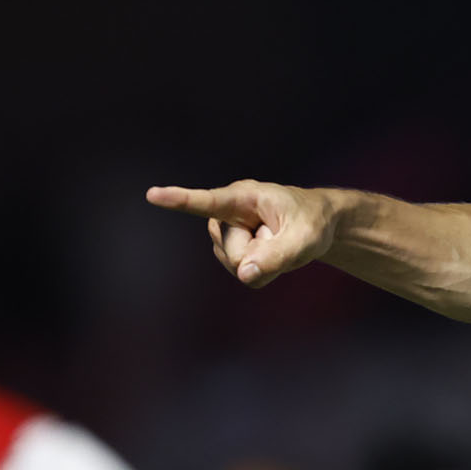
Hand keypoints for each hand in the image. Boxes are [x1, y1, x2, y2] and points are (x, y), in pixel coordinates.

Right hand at [145, 181, 338, 288]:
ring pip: (237, 265)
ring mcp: (226, 233)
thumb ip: (276, 256)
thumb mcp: (304, 239)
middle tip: (281, 237)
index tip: (153, 194)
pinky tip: (270, 253)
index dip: (179, 200)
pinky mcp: (231, 250)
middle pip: (233, 252)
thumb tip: (244, 275)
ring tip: (276, 241)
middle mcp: (227, 214)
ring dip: (261, 262)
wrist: (317, 224)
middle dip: (259, 254)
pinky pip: (243, 274)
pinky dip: (262, 271)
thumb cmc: (312, 222)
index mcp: (243, 197)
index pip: (207, 201)